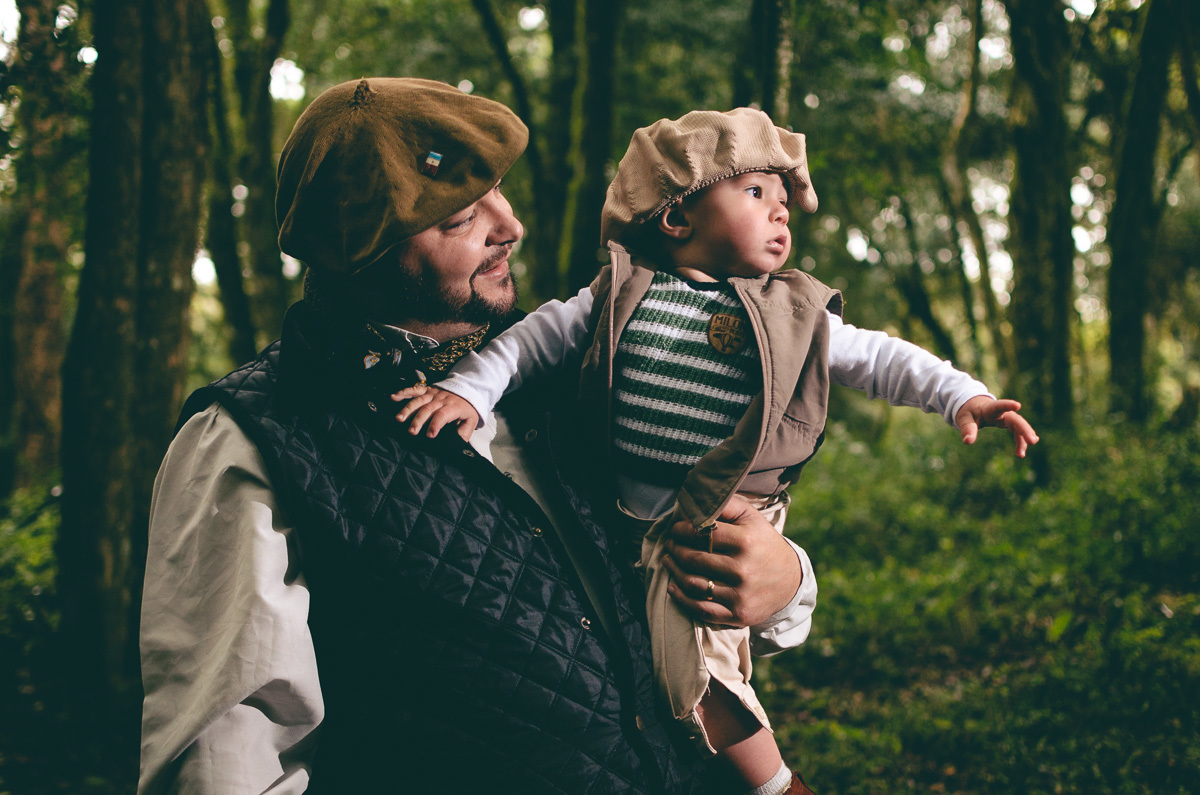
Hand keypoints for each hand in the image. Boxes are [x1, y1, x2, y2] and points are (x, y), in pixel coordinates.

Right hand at [392, 385, 480, 441]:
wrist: (468, 389)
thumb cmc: (467, 409)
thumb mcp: (471, 422)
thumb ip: (463, 433)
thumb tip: (455, 445)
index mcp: (453, 407)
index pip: (443, 415)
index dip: (436, 424)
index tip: (430, 435)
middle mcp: (442, 399)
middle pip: (428, 409)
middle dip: (418, 420)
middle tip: (411, 432)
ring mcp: (433, 394)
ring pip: (419, 400)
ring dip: (408, 409)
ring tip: (399, 419)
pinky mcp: (427, 390)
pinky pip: (414, 390)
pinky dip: (403, 392)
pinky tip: (394, 397)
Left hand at [660, 495, 800, 627]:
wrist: (791, 582)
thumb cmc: (763, 544)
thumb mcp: (751, 518)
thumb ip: (725, 505)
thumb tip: (695, 503)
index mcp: (746, 542)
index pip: (701, 533)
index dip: (682, 530)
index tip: (676, 529)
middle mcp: (743, 570)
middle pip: (694, 559)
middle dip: (675, 549)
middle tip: (669, 543)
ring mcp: (740, 595)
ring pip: (693, 584)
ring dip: (673, 571)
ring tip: (668, 560)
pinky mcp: (737, 614)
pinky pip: (701, 609)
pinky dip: (681, 599)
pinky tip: (672, 586)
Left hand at [956, 395, 1039, 457]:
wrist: (974, 405)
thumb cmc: (969, 411)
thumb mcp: (964, 419)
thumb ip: (967, 429)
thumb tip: (967, 442)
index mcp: (990, 408)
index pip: (999, 406)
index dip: (1008, 405)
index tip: (1018, 405)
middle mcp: (1002, 412)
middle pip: (1015, 419)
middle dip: (1024, 429)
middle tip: (1032, 440)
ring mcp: (1007, 417)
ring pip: (1019, 427)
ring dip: (1023, 439)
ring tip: (1021, 454)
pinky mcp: (1008, 423)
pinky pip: (1016, 432)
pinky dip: (1019, 441)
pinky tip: (1021, 452)